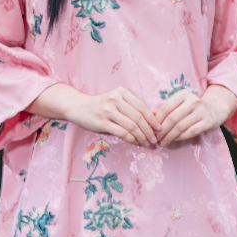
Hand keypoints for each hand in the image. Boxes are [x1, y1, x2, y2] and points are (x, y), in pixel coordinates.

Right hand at [29, 84, 160, 145]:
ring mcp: (107, 110)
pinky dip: (131, 139)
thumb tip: (154, 118)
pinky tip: (135, 143)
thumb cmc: (101, 105)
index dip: (152, 120)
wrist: (78, 106)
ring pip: (131, 126)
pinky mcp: (101, 122)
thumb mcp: (116, 101)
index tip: (159, 129)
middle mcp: (115, 99)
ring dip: (141, 137)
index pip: (142, 107)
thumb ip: (132, 107)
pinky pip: (121, 133)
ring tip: (146, 143)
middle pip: (138, 118)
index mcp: (121, 92)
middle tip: (154, 140)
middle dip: (149, 131)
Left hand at [154, 85, 236, 145]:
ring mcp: (202, 111)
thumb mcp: (180, 105)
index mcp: (183, 94)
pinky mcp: (208, 121)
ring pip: (181, 126)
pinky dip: (180, 138)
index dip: (157, 120)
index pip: (166, 108)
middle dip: (162, 131)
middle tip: (156, 138)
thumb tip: (150, 115)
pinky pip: (191, 132)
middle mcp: (193, 100)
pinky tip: (175, 140)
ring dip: (170, 136)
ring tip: (163, 142)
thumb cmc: (192, 108)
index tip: (152, 129)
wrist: (215, 109)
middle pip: (172, 118)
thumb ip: (166, 109)